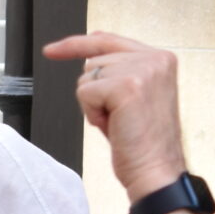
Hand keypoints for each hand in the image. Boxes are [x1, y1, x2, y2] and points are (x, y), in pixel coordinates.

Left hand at [45, 31, 188, 202]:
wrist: (155, 173)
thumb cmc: (145, 145)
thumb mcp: (134, 98)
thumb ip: (119, 72)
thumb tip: (89, 55)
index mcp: (161, 59)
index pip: (109, 40)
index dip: (77, 44)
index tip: (53, 49)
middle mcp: (155, 59)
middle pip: (94, 61)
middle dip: (96, 92)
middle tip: (120, 118)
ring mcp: (142, 70)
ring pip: (88, 76)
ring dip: (95, 104)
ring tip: (121, 122)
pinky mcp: (127, 85)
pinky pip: (85, 92)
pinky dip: (92, 113)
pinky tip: (114, 125)